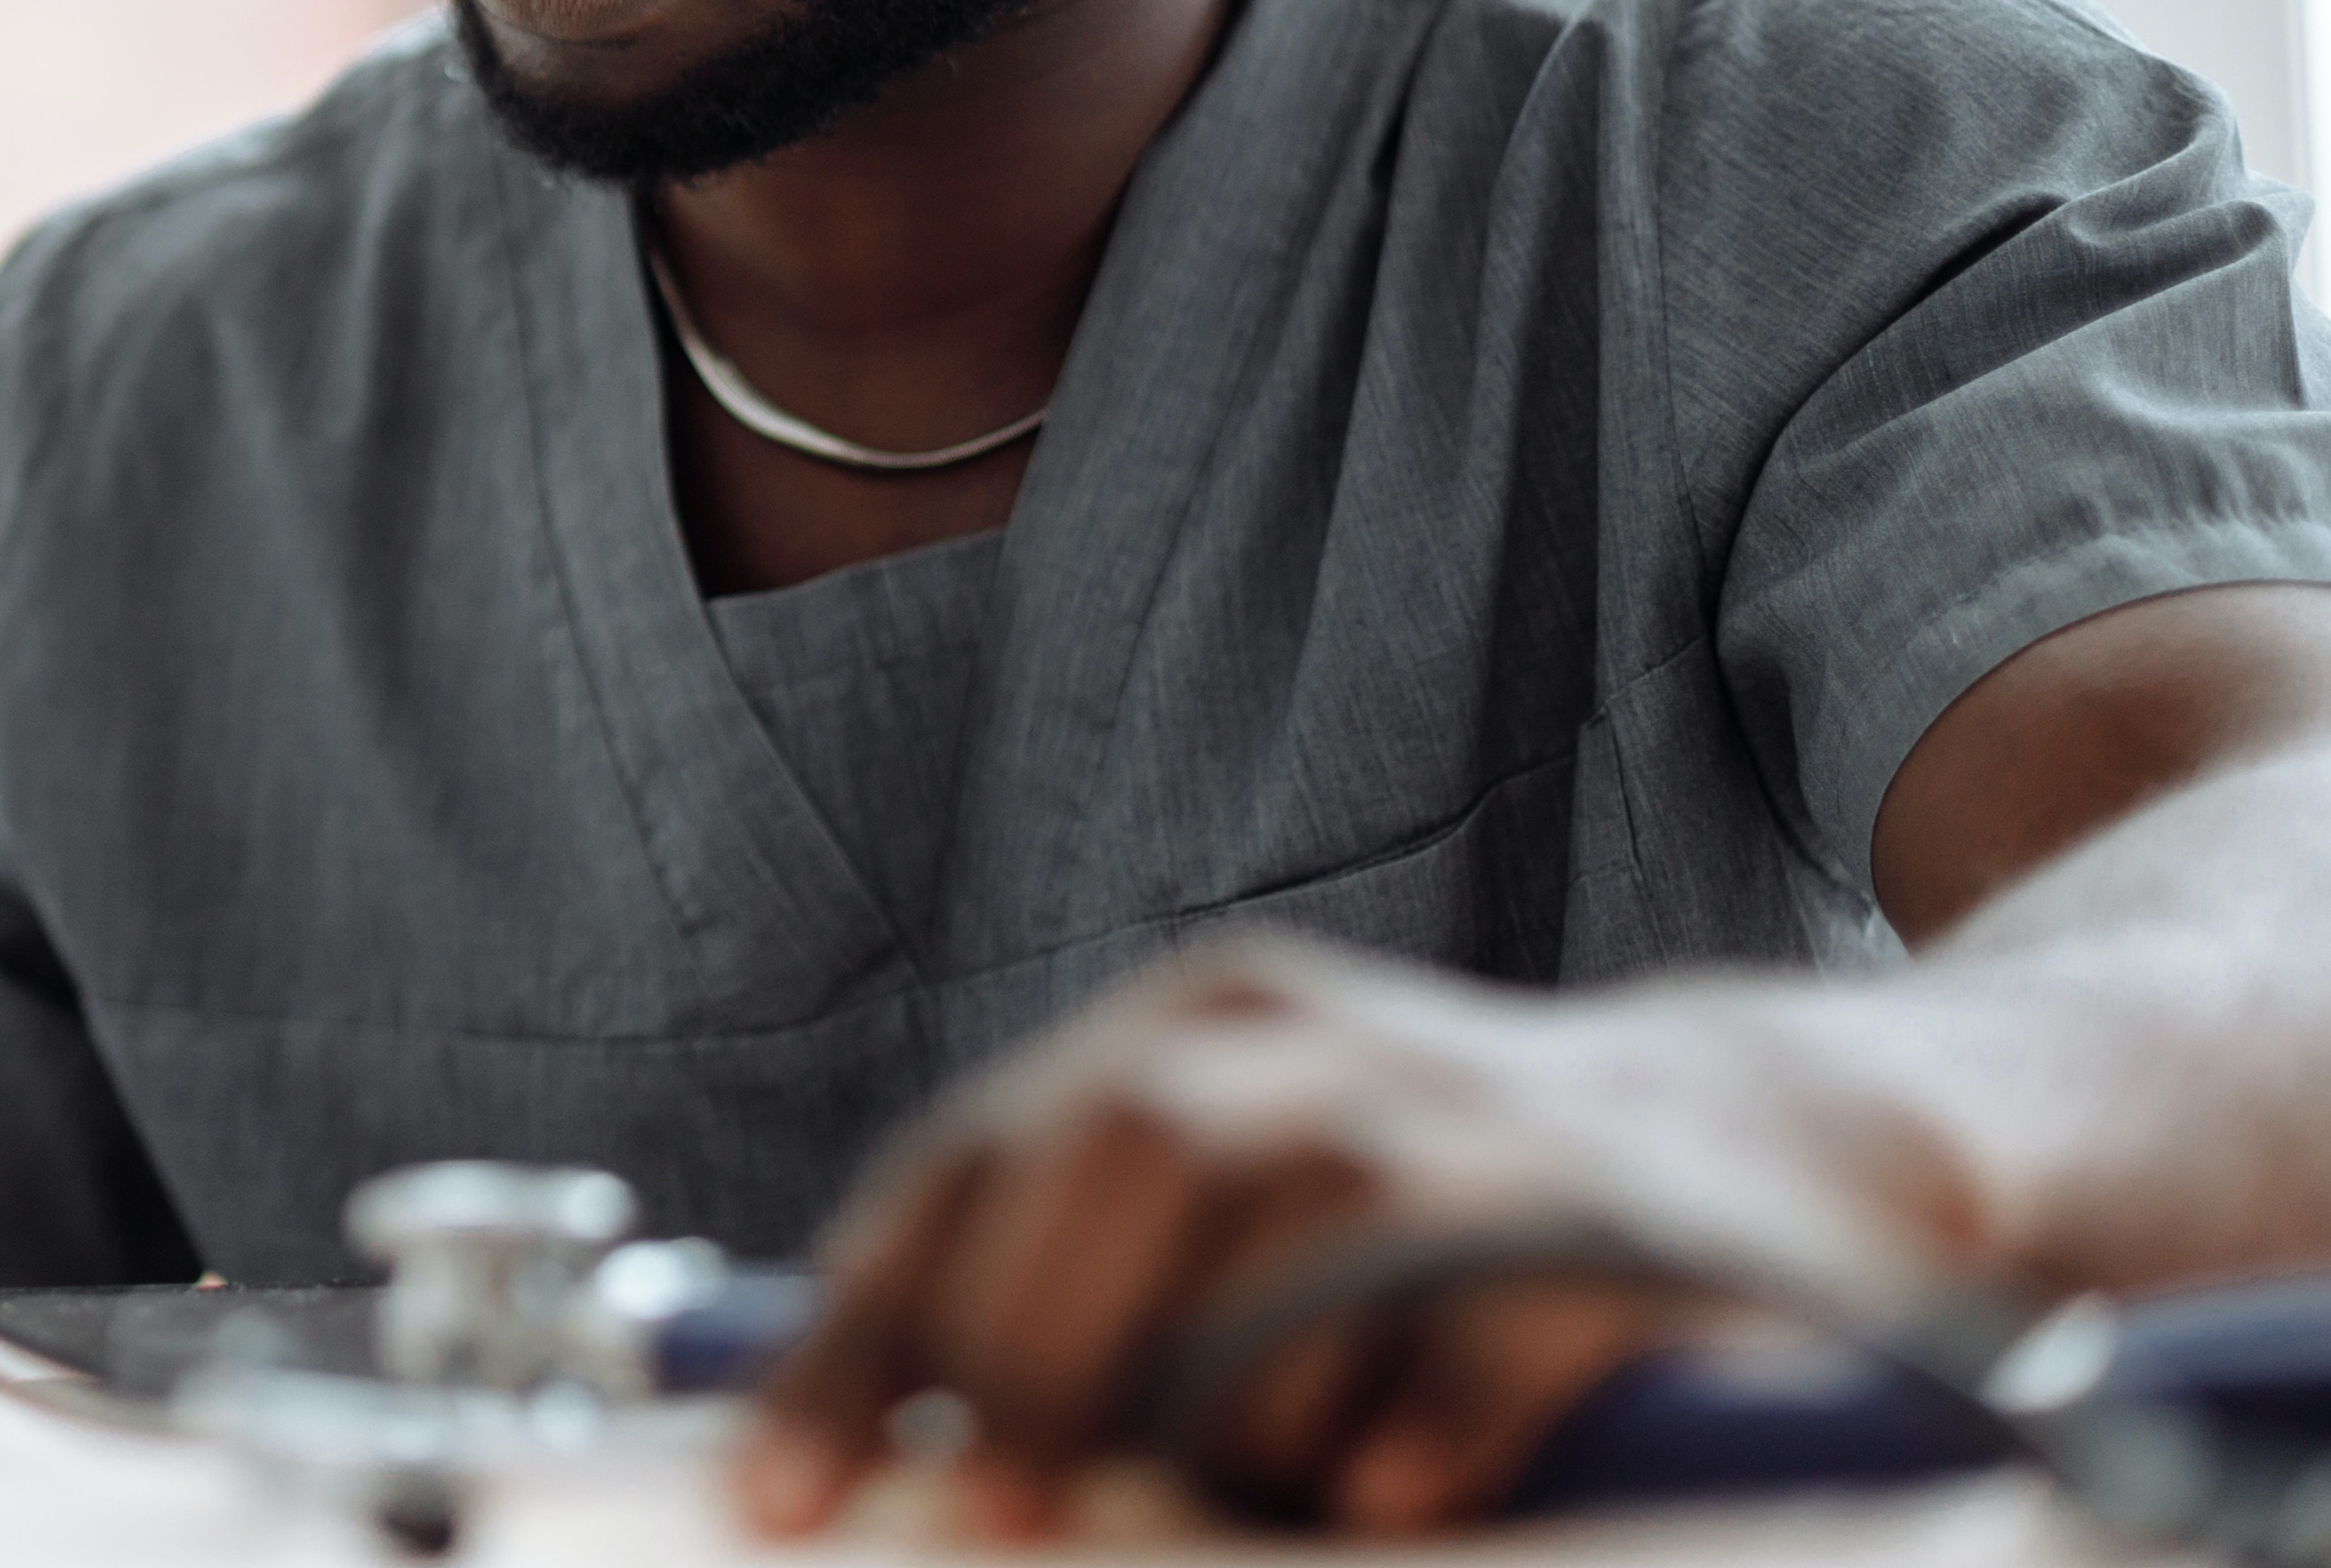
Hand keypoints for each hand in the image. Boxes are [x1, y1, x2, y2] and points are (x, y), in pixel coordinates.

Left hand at [733, 939, 1974, 1538]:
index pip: (964, 1168)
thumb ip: (1096, 1306)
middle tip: (1000, 1518)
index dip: (863, 1336)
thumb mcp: (1244, 1219)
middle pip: (1116, 1154)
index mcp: (1182, 1036)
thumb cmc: (1443, 1227)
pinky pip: (1477, 1320)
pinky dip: (1413, 1418)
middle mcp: (1300, 1042)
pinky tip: (1383, 1493)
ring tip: (1263, 1494)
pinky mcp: (1606, 1215)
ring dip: (1234, 1400)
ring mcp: (1461, 1112)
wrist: (1767, 1146)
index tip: (788, 1494)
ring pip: (1287, 1228)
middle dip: (1031, 1353)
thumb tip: (925, 1471)